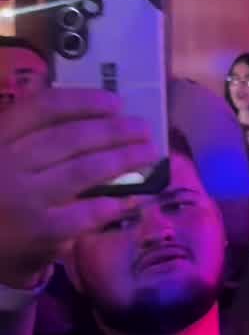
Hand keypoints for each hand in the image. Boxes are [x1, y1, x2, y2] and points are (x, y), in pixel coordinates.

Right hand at [0, 89, 155, 287]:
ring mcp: (22, 199)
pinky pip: (84, 213)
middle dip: (114, 130)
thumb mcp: (0, 157)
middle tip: (143, 128)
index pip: (44, 108)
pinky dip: (109, 204)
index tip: (115, 102)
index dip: (84, 101)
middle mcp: (7, 163)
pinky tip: (130, 198)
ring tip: (147, 153)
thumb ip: (27, 138)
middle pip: (71, 137)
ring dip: (122, 159)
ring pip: (82, 170)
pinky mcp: (36, 233)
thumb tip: (90, 119)